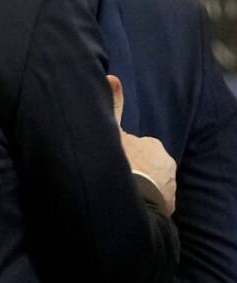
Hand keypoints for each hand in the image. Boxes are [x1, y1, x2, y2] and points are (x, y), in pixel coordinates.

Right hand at [108, 75, 177, 214]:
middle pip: (146, 164)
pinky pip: (154, 199)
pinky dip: (145, 200)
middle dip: (135, 168)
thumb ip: (114, 106)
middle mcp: (166, 163)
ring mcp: (169, 186)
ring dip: (141, 185)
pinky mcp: (168, 205)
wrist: (134, 198)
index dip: (125, 153)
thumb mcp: (113, 132)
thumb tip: (113, 77)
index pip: (137, 147)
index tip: (115, 160)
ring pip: (152, 182)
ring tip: (123, 192)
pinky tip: (132, 203)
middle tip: (117, 176)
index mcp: (152, 145)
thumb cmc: (122, 163)